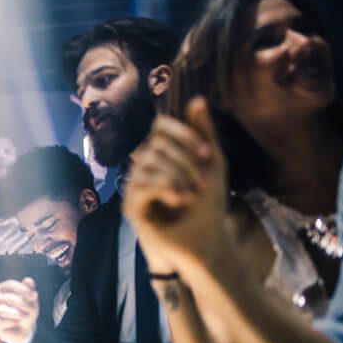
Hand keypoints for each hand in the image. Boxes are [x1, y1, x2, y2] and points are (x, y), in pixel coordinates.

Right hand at [0, 278, 39, 342]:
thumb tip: (28, 279)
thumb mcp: (31, 303)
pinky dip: (9, 322)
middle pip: (3, 296)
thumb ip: (30, 291)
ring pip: (0, 309)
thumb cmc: (26, 313)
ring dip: (14, 312)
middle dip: (18, 302)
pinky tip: (16, 322)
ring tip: (24, 316)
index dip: (20, 288)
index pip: (9, 285)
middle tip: (30, 308)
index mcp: (5, 291)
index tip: (32, 295)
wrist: (22, 330)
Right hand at [124, 97, 229, 274]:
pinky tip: (181, 199)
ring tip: (194, 193)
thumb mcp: (212, 165)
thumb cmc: (209, 205)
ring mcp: (135, 186)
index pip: (160, 127)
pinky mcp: (131, 206)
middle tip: (205, 183)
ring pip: (149, 164)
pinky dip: (165, 188)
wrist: (205, 242)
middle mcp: (144, 167)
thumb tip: (197, 99)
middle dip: (186, 162)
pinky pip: (142, 185)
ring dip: (178, 177)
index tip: (208, 153)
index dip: (182, 133)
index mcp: (162, 154)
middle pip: (157, 145)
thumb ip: (204, 133)